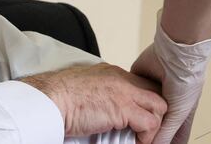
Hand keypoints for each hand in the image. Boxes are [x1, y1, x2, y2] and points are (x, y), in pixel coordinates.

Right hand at [21, 63, 167, 142]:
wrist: (50, 99)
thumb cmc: (59, 97)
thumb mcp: (86, 87)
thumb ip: (102, 92)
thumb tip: (108, 112)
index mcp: (113, 73)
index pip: (144, 84)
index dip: (146, 102)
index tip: (142, 118)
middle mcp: (123, 79)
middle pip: (157, 92)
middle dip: (156, 112)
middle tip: (146, 130)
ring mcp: (125, 93)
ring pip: (160, 107)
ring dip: (153, 125)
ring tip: (142, 138)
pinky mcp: (123, 109)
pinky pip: (150, 124)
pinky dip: (146, 136)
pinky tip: (136, 142)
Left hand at [132, 45, 197, 143]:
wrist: (175, 53)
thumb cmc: (186, 81)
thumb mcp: (178, 114)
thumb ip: (165, 133)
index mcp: (178, 112)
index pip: (171, 135)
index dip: (162, 142)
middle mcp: (165, 103)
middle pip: (153, 125)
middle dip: (145, 133)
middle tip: (135, 140)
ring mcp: (151, 92)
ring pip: (139, 110)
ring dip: (132, 117)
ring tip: (123, 127)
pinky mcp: (138, 81)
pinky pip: (128, 94)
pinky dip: (124, 100)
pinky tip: (117, 108)